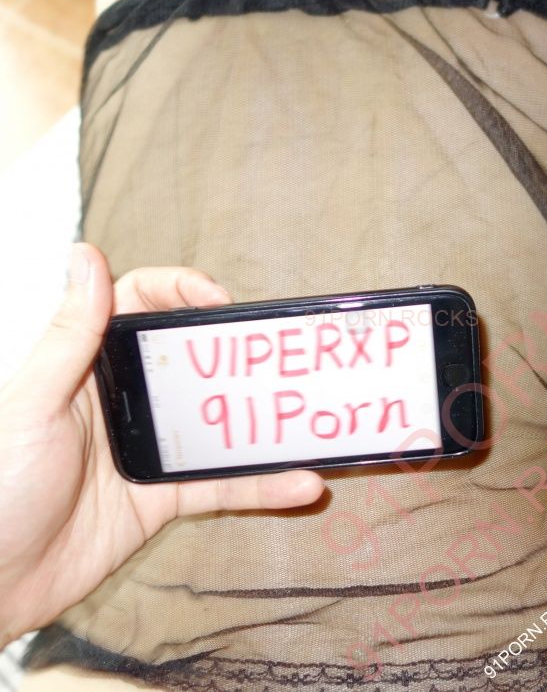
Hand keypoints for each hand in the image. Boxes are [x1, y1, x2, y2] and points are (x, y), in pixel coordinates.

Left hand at [0, 243, 324, 647]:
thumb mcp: (34, 403)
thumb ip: (70, 335)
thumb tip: (87, 255)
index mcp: (90, 364)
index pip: (142, 303)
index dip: (183, 290)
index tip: (220, 302)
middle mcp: (126, 398)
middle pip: (192, 357)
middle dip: (236, 350)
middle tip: (275, 354)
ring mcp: (150, 448)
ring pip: (218, 422)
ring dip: (262, 422)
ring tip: (306, 417)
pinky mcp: (165, 497)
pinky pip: (223, 485)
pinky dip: (261, 487)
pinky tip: (300, 483)